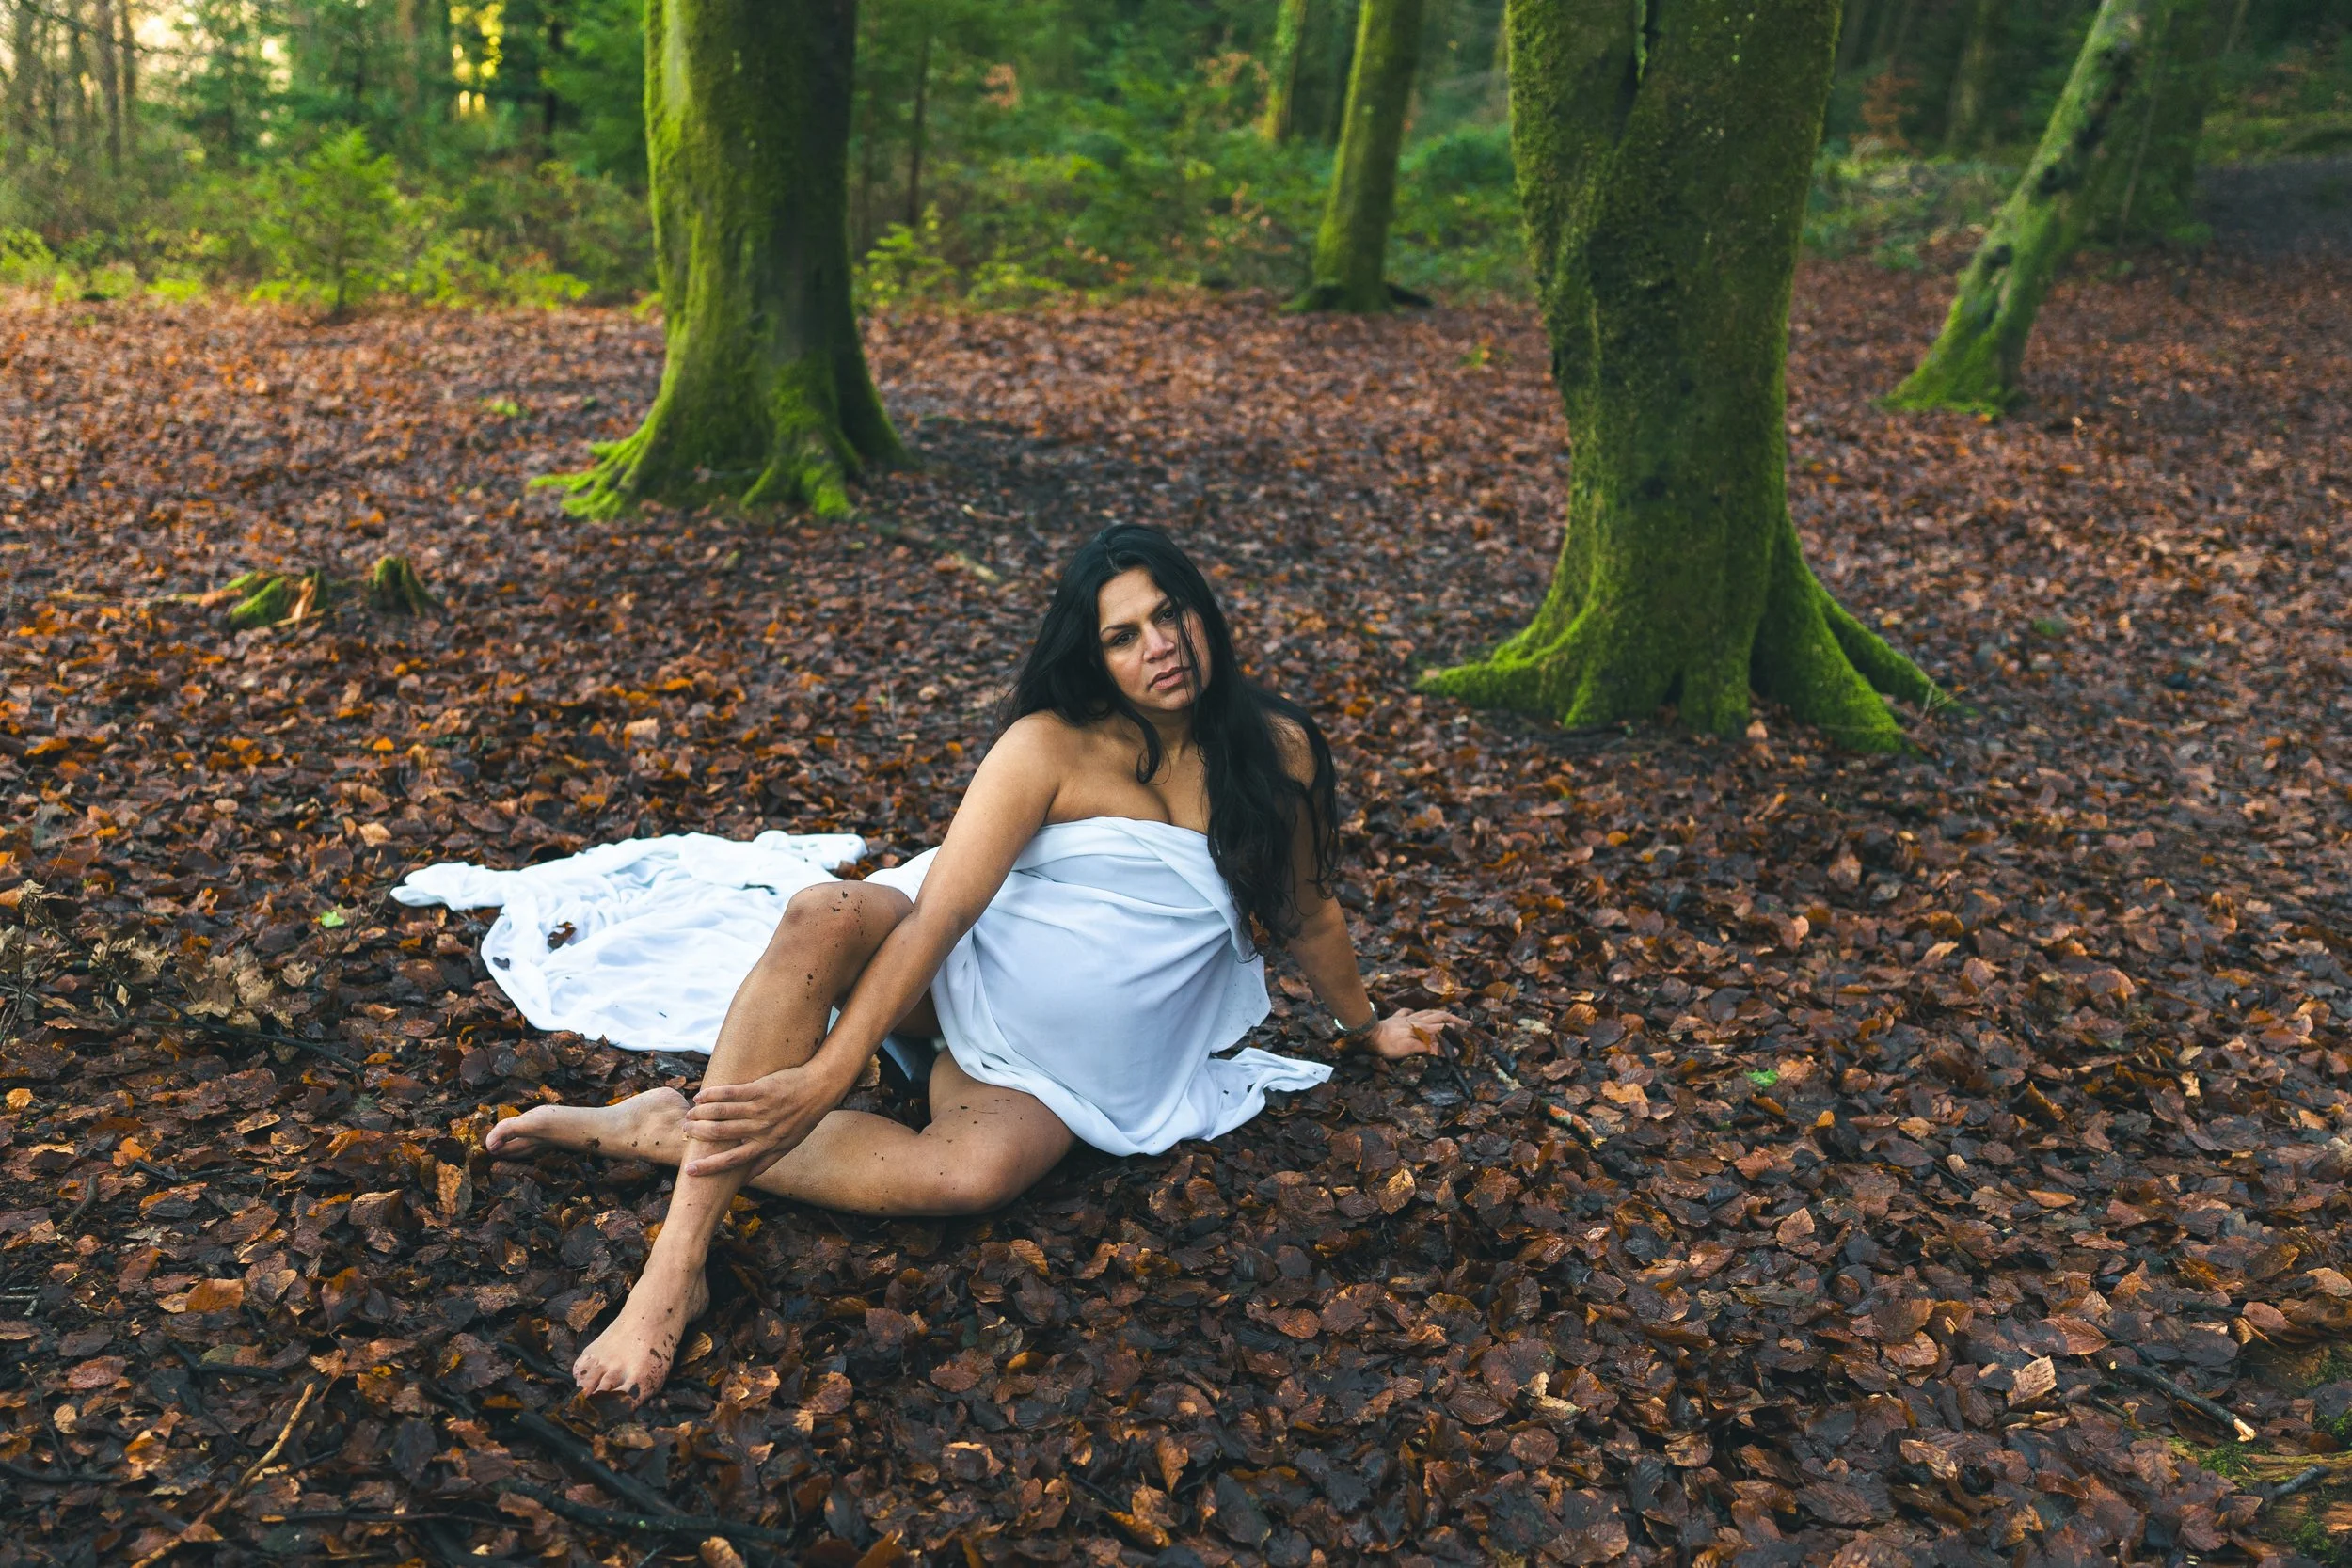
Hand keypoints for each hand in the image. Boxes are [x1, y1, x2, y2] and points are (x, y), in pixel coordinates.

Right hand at [678, 1059, 854, 1178]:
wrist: (820, 1089)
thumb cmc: (802, 1119)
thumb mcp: (787, 1146)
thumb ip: (765, 1162)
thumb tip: (746, 1181)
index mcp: (767, 1145)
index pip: (733, 1161)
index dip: (710, 1167)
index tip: (690, 1171)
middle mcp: (763, 1129)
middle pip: (721, 1134)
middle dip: (698, 1133)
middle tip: (684, 1130)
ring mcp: (762, 1108)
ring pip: (723, 1112)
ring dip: (701, 1113)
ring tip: (689, 1113)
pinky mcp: (762, 1089)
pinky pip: (731, 1092)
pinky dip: (713, 1095)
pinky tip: (701, 1096)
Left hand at [1361, 1009, 1467, 1061]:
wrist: (1370, 1034)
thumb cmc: (1390, 1044)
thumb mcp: (1411, 1048)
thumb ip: (1430, 1048)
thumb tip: (1450, 1050)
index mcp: (1421, 1028)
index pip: (1443, 1029)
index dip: (1454, 1034)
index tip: (1464, 1039)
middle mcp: (1416, 1020)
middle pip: (1439, 1016)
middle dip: (1454, 1019)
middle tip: (1466, 1023)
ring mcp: (1406, 1017)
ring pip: (1426, 1012)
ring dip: (1438, 1013)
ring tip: (1446, 1015)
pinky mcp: (1396, 1018)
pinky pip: (1407, 1012)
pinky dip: (1413, 1012)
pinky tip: (1414, 1013)